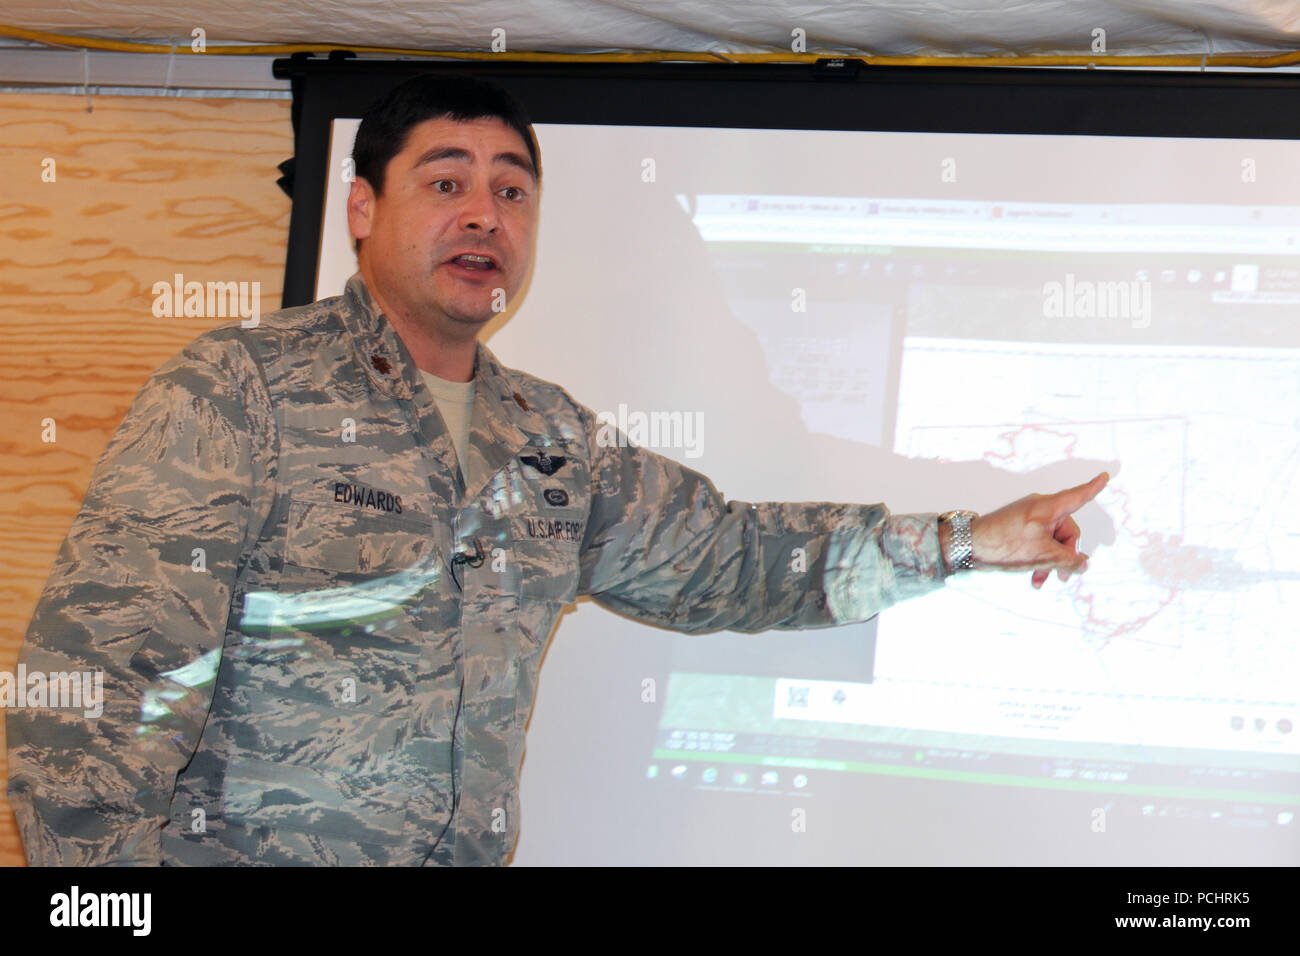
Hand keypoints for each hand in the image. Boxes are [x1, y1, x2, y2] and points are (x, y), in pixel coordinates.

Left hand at [969, 472, 1108, 588]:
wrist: (967, 545)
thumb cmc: (1004, 545)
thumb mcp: (1043, 556)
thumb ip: (1069, 560)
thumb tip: (1083, 564)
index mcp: (1048, 507)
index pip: (1077, 496)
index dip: (1093, 488)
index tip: (1105, 476)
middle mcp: (1039, 508)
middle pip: (1066, 531)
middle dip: (1065, 555)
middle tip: (1063, 577)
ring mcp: (1027, 517)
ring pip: (1050, 540)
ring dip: (1050, 562)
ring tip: (1042, 580)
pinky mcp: (1017, 526)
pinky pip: (1036, 541)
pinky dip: (1038, 557)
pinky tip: (1033, 578)